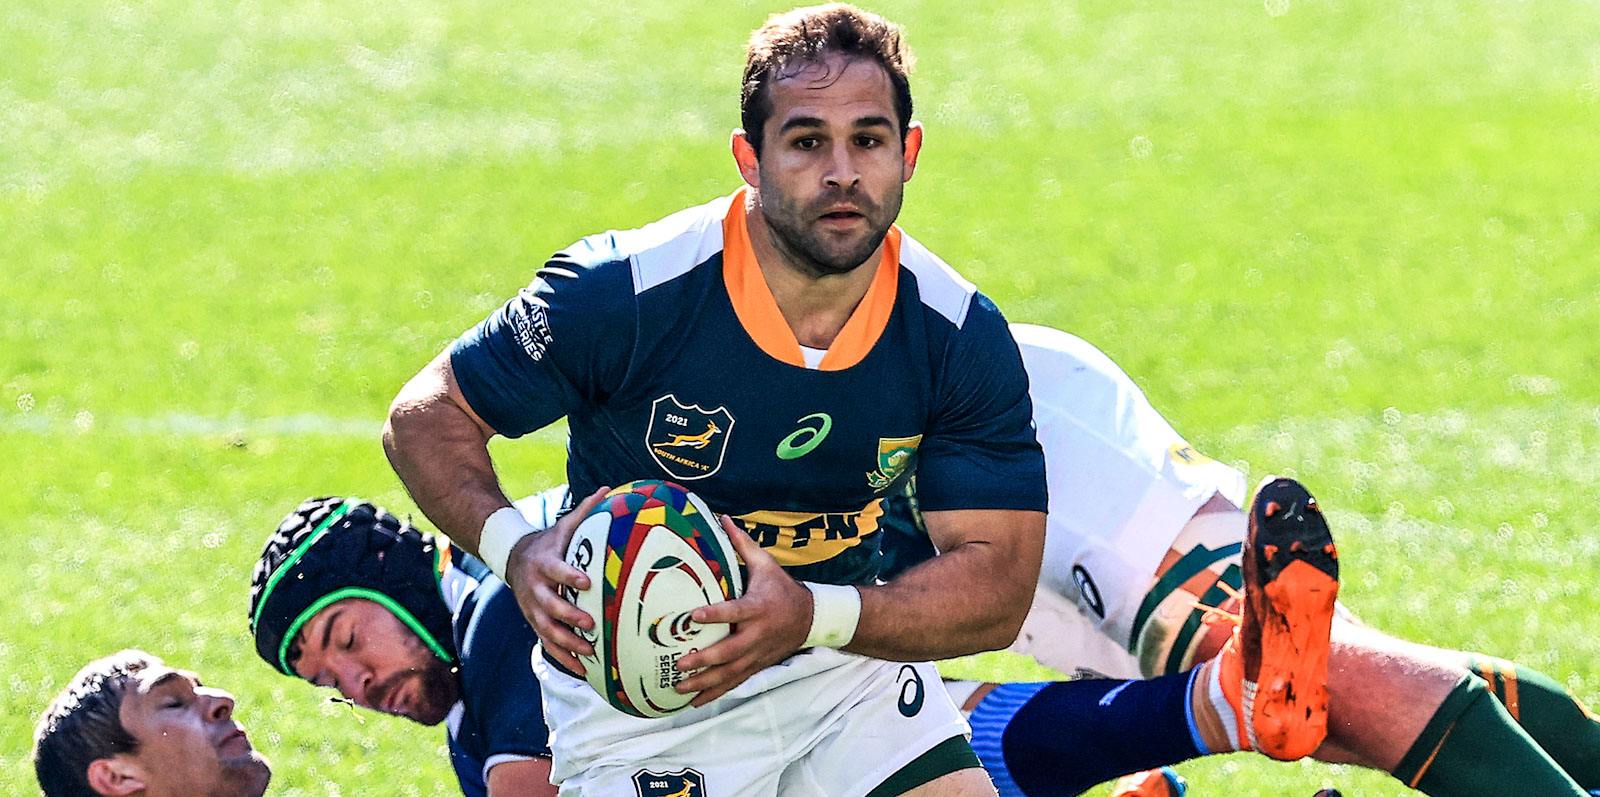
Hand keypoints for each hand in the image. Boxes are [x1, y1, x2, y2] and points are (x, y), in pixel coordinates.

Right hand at [504, 486, 609, 674]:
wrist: (513, 559)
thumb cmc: (549, 543)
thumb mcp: (563, 526)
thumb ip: (586, 511)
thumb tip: (610, 490)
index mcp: (544, 564)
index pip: (556, 570)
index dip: (569, 577)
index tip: (587, 583)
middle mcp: (535, 589)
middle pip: (549, 606)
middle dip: (569, 617)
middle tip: (591, 624)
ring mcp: (533, 609)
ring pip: (546, 631)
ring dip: (567, 643)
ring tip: (589, 652)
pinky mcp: (535, 623)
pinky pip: (547, 645)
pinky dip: (563, 659)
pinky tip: (582, 670)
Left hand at [673, 515, 811, 706]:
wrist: (811, 618)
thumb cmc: (782, 588)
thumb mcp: (766, 564)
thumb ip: (741, 544)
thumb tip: (721, 518)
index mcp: (758, 607)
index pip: (735, 612)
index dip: (715, 615)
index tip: (694, 616)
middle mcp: (757, 635)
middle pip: (730, 651)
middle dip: (705, 659)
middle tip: (681, 662)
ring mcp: (756, 654)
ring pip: (729, 673)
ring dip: (704, 683)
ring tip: (679, 687)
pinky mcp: (756, 666)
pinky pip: (733, 683)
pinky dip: (713, 694)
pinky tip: (692, 702)